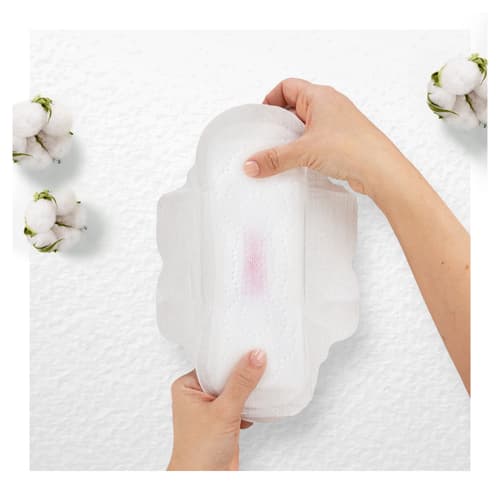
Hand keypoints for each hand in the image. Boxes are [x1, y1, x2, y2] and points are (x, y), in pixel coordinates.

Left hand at [167, 350, 266, 469]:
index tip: (250, 348)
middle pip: (225, 375)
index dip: (231, 356)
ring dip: (248, 389)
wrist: (204, 483)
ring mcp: (211, 408)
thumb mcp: (224, 411)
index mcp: (187, 386)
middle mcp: (197, 395)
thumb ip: (241, 383)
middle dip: (242, 373)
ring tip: (262, 379)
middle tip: (261, 361)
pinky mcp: (224, 420)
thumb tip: (255, 357)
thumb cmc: (198, 453)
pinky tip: (259, 403)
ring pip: (235, 389)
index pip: (213, 362)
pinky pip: (241, 403)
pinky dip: (251, 404)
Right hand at [243, 78, 404, 197]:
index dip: (271, 99)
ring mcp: (337, 123)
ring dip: (292, 137)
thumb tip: (252, 164)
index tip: (262, 118)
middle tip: (267, 138)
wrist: (381, 170)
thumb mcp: (304, 152)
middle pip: (295, 106)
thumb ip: (274, 158)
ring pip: (306, 124)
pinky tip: (299, 163)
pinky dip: (304, 148)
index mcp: (320, 96)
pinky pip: (316, 139)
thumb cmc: (353, 148)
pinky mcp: (341, 141)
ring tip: (281, 153)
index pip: (287, 87)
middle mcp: (330, 105)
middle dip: (280, 122)